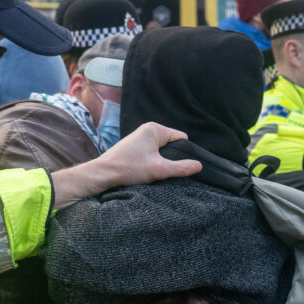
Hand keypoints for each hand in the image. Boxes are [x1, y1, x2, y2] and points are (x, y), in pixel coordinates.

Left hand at [50, 122, 200, 208]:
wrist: (103, 174)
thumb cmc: (129, 168)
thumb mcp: (159, 169)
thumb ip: (181, 167)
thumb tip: (200, 165)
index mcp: (155, 129)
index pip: (181, 138)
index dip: (184, 153)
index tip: (179, 166)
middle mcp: (148, 129)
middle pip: (172, 144)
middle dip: (172, 157)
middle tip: (166, 171)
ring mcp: (141, 137)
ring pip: (162, 150)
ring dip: (162, 161)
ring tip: (156, 171)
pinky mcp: (135, 146)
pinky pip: (153, 152)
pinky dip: (154, 161)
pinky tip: (148, 170)